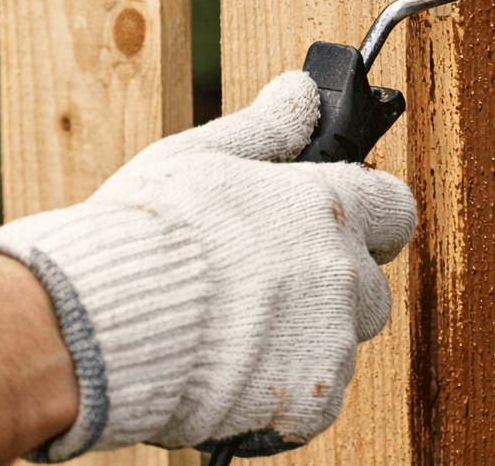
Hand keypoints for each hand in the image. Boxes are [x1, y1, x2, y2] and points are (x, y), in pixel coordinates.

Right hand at [0, 71, 417, 460]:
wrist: (100, 325)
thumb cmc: (145, 234)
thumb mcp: (200, 156)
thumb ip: (267, 126)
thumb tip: (302, 90)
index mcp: (325, 207)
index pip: (394, 207)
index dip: (368, 215)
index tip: (342, 221)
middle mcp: (341, 274)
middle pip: (367, 283)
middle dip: (329, 284)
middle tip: (266, 283)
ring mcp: (330, 343)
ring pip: (339, 342)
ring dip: (304, 338)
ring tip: (234, 329)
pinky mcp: (308, 404)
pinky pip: (314, 398)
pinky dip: (282, 388)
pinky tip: (232, 368)